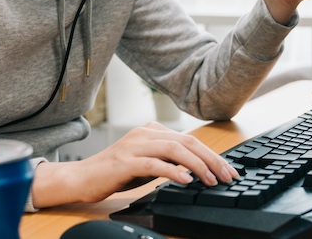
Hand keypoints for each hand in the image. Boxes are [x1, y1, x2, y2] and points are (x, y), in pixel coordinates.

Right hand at [29, 121, 239, 206]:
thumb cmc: (116, 172)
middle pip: (187, 142)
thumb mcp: (147, 162)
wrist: (82, 178)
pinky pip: (155, 164)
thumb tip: (198, 167)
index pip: (189, 139)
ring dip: (198, 166)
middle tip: (228, 176)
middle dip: (212, 159)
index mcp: (152, 131)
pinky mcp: (125, 161)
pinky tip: (187, 180)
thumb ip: (168, 159)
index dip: (212, 155)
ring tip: (211, 180)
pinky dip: (174, 171)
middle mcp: (145, 133)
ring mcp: (134, 146)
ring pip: (175, 150)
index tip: (228, 170)